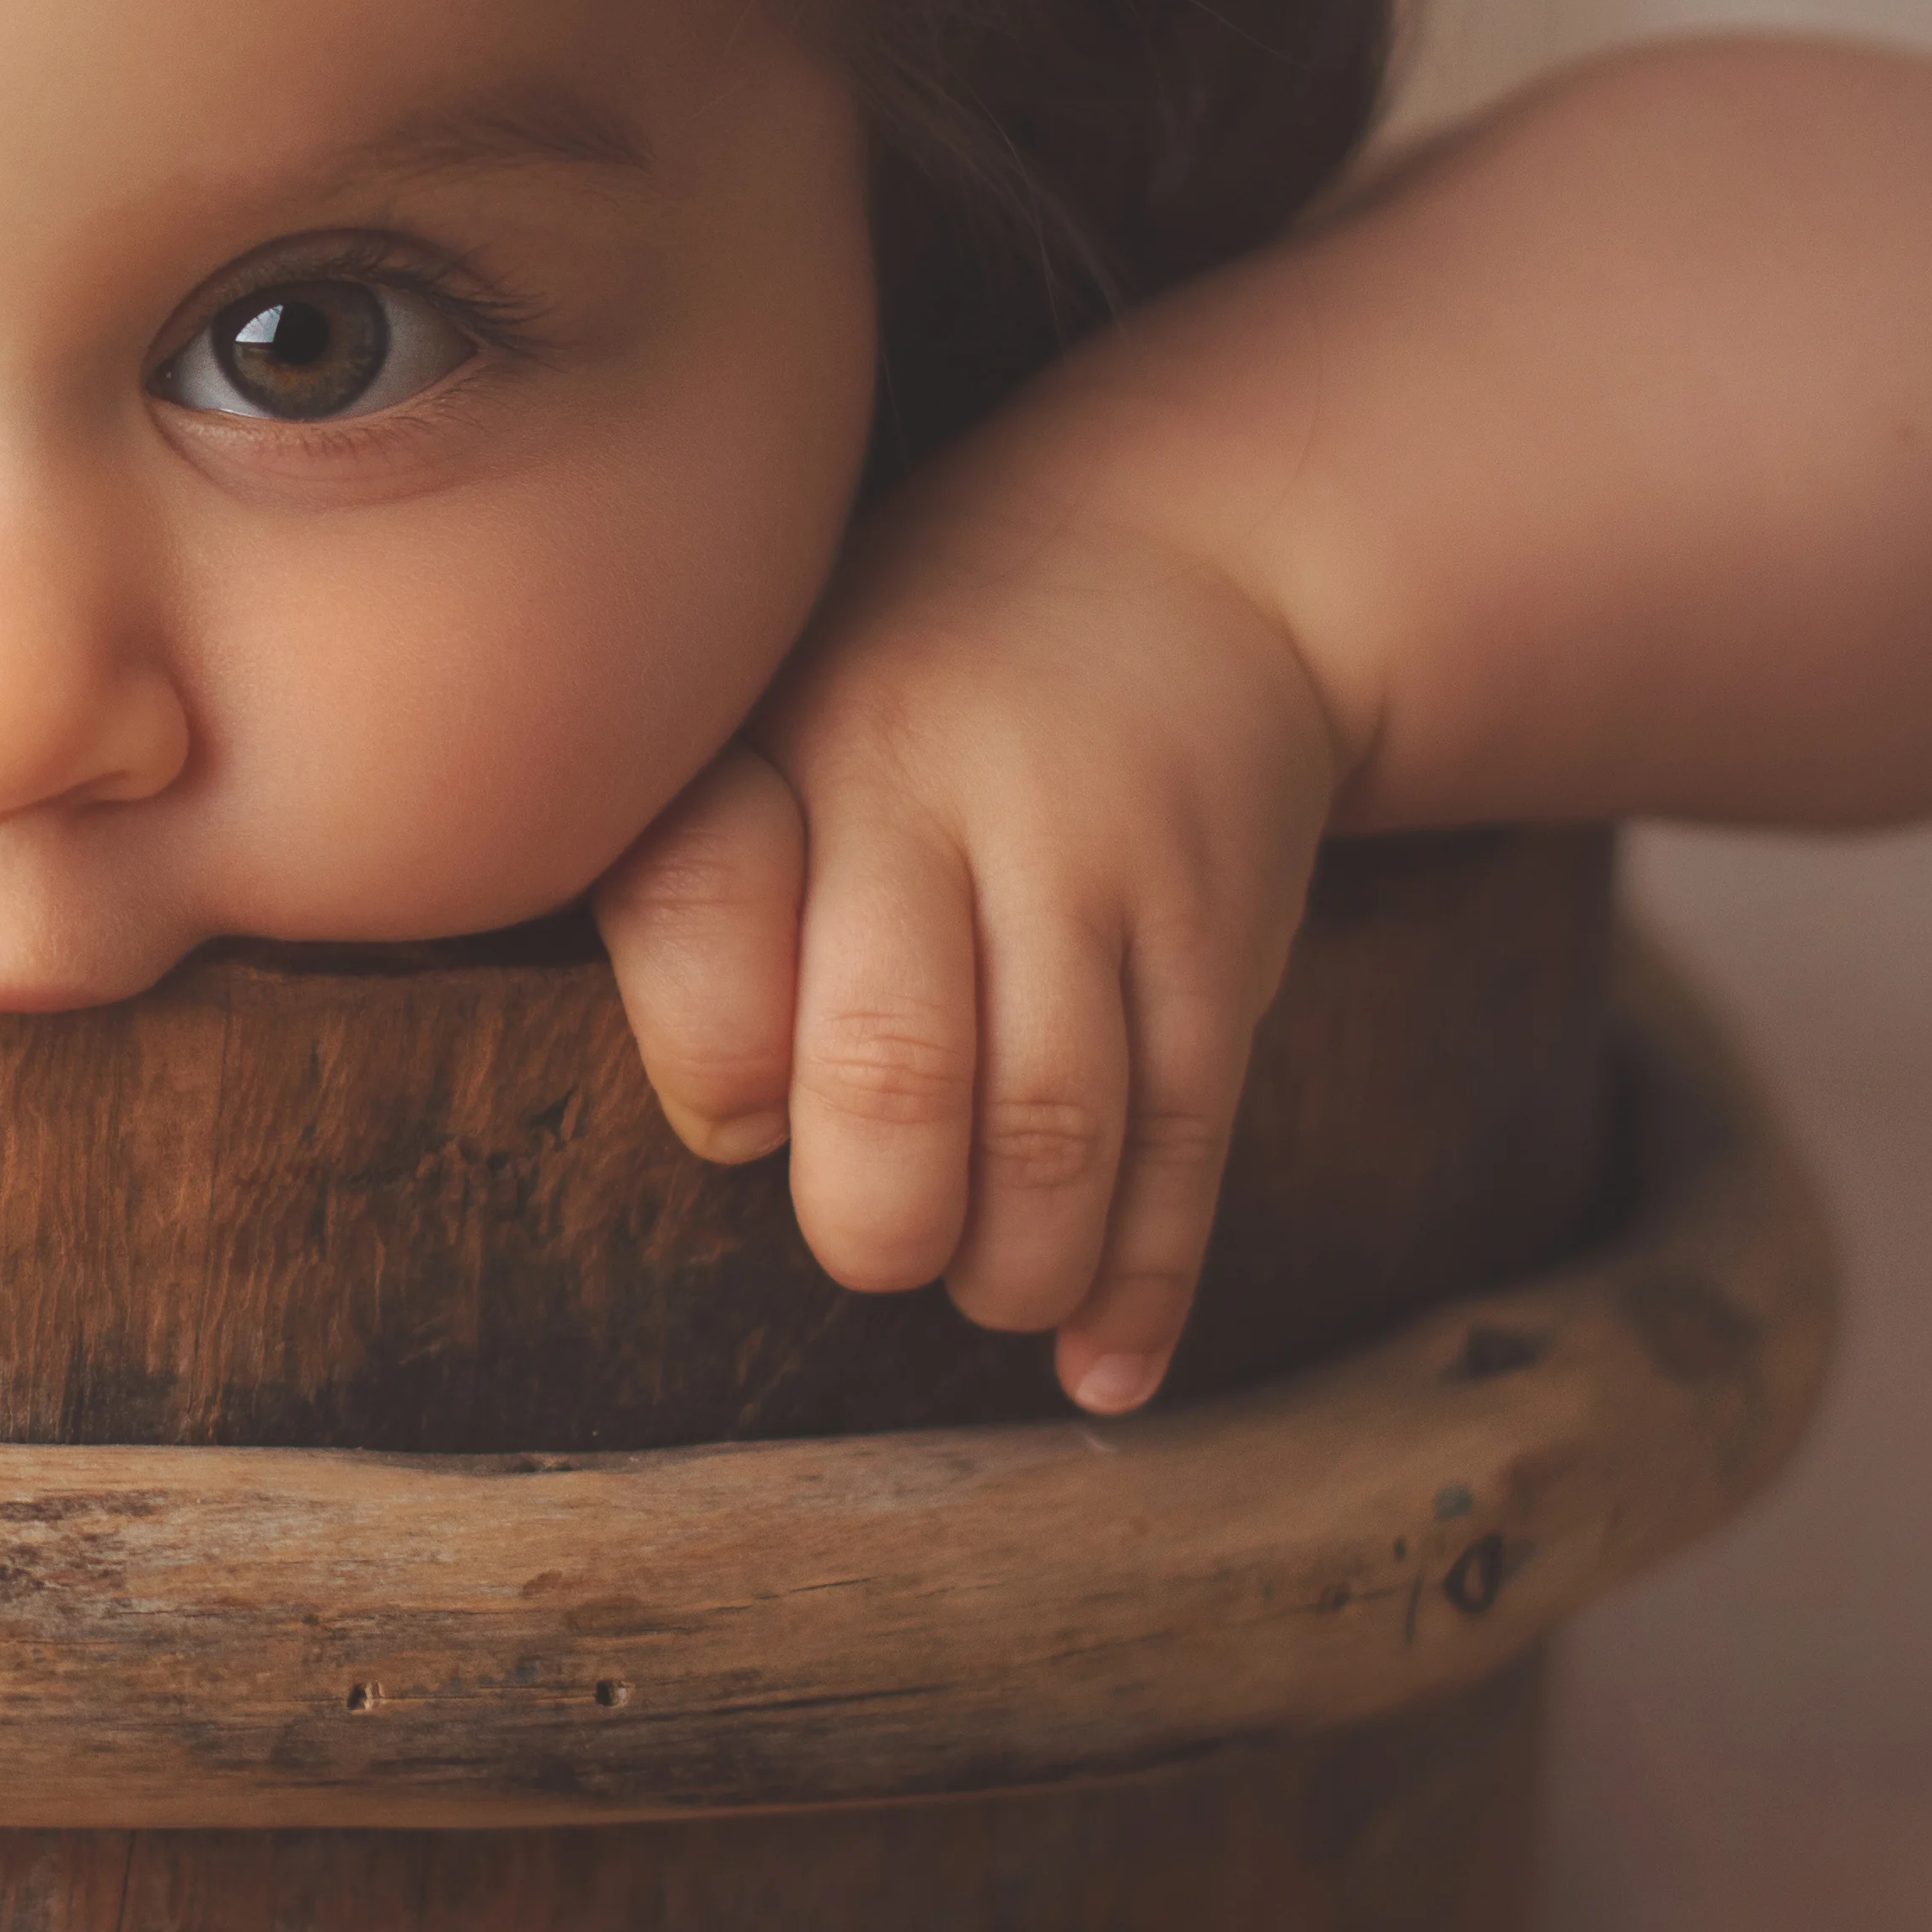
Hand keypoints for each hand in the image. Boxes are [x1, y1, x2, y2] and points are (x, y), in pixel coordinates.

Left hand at [593, 490, 1348, 1415]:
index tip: (738, 1126)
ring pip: (1056, 1132)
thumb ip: (703, 880)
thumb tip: (731, 1131)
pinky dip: (1144, 1284)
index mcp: (800, 738)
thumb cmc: (918, 680)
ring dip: (1009, 1267)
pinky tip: (1099, 1371)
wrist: (1202, 560)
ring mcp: (1106, 874)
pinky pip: (1193, 1141)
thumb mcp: (782, 700)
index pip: (705, 907)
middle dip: (874, 1214)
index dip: (711, 1063)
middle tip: (874, 1244)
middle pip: (892, 1059)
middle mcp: (953, 800)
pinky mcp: (1228, 947)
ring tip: (979, 1282)